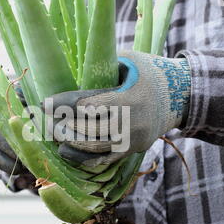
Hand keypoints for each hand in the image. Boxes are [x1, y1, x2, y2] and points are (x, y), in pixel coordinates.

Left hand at [44, 50, 190, 166]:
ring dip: (70, 144)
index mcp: (128, 99)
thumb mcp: (128, 62)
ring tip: (54, 136)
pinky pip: (105, 160)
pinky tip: (68, 152)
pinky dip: (84, 158)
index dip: (62, 105)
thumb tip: (69, 79)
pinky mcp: (133, 150)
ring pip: (93, 149)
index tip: (42, 105)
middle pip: (86, 130)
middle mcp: (130, 124)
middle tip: (44, 121)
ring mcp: (132, 141)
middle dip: (62, 126)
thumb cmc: (149, 72)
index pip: (86, 105)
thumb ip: (101, 71)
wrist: (180, 96)